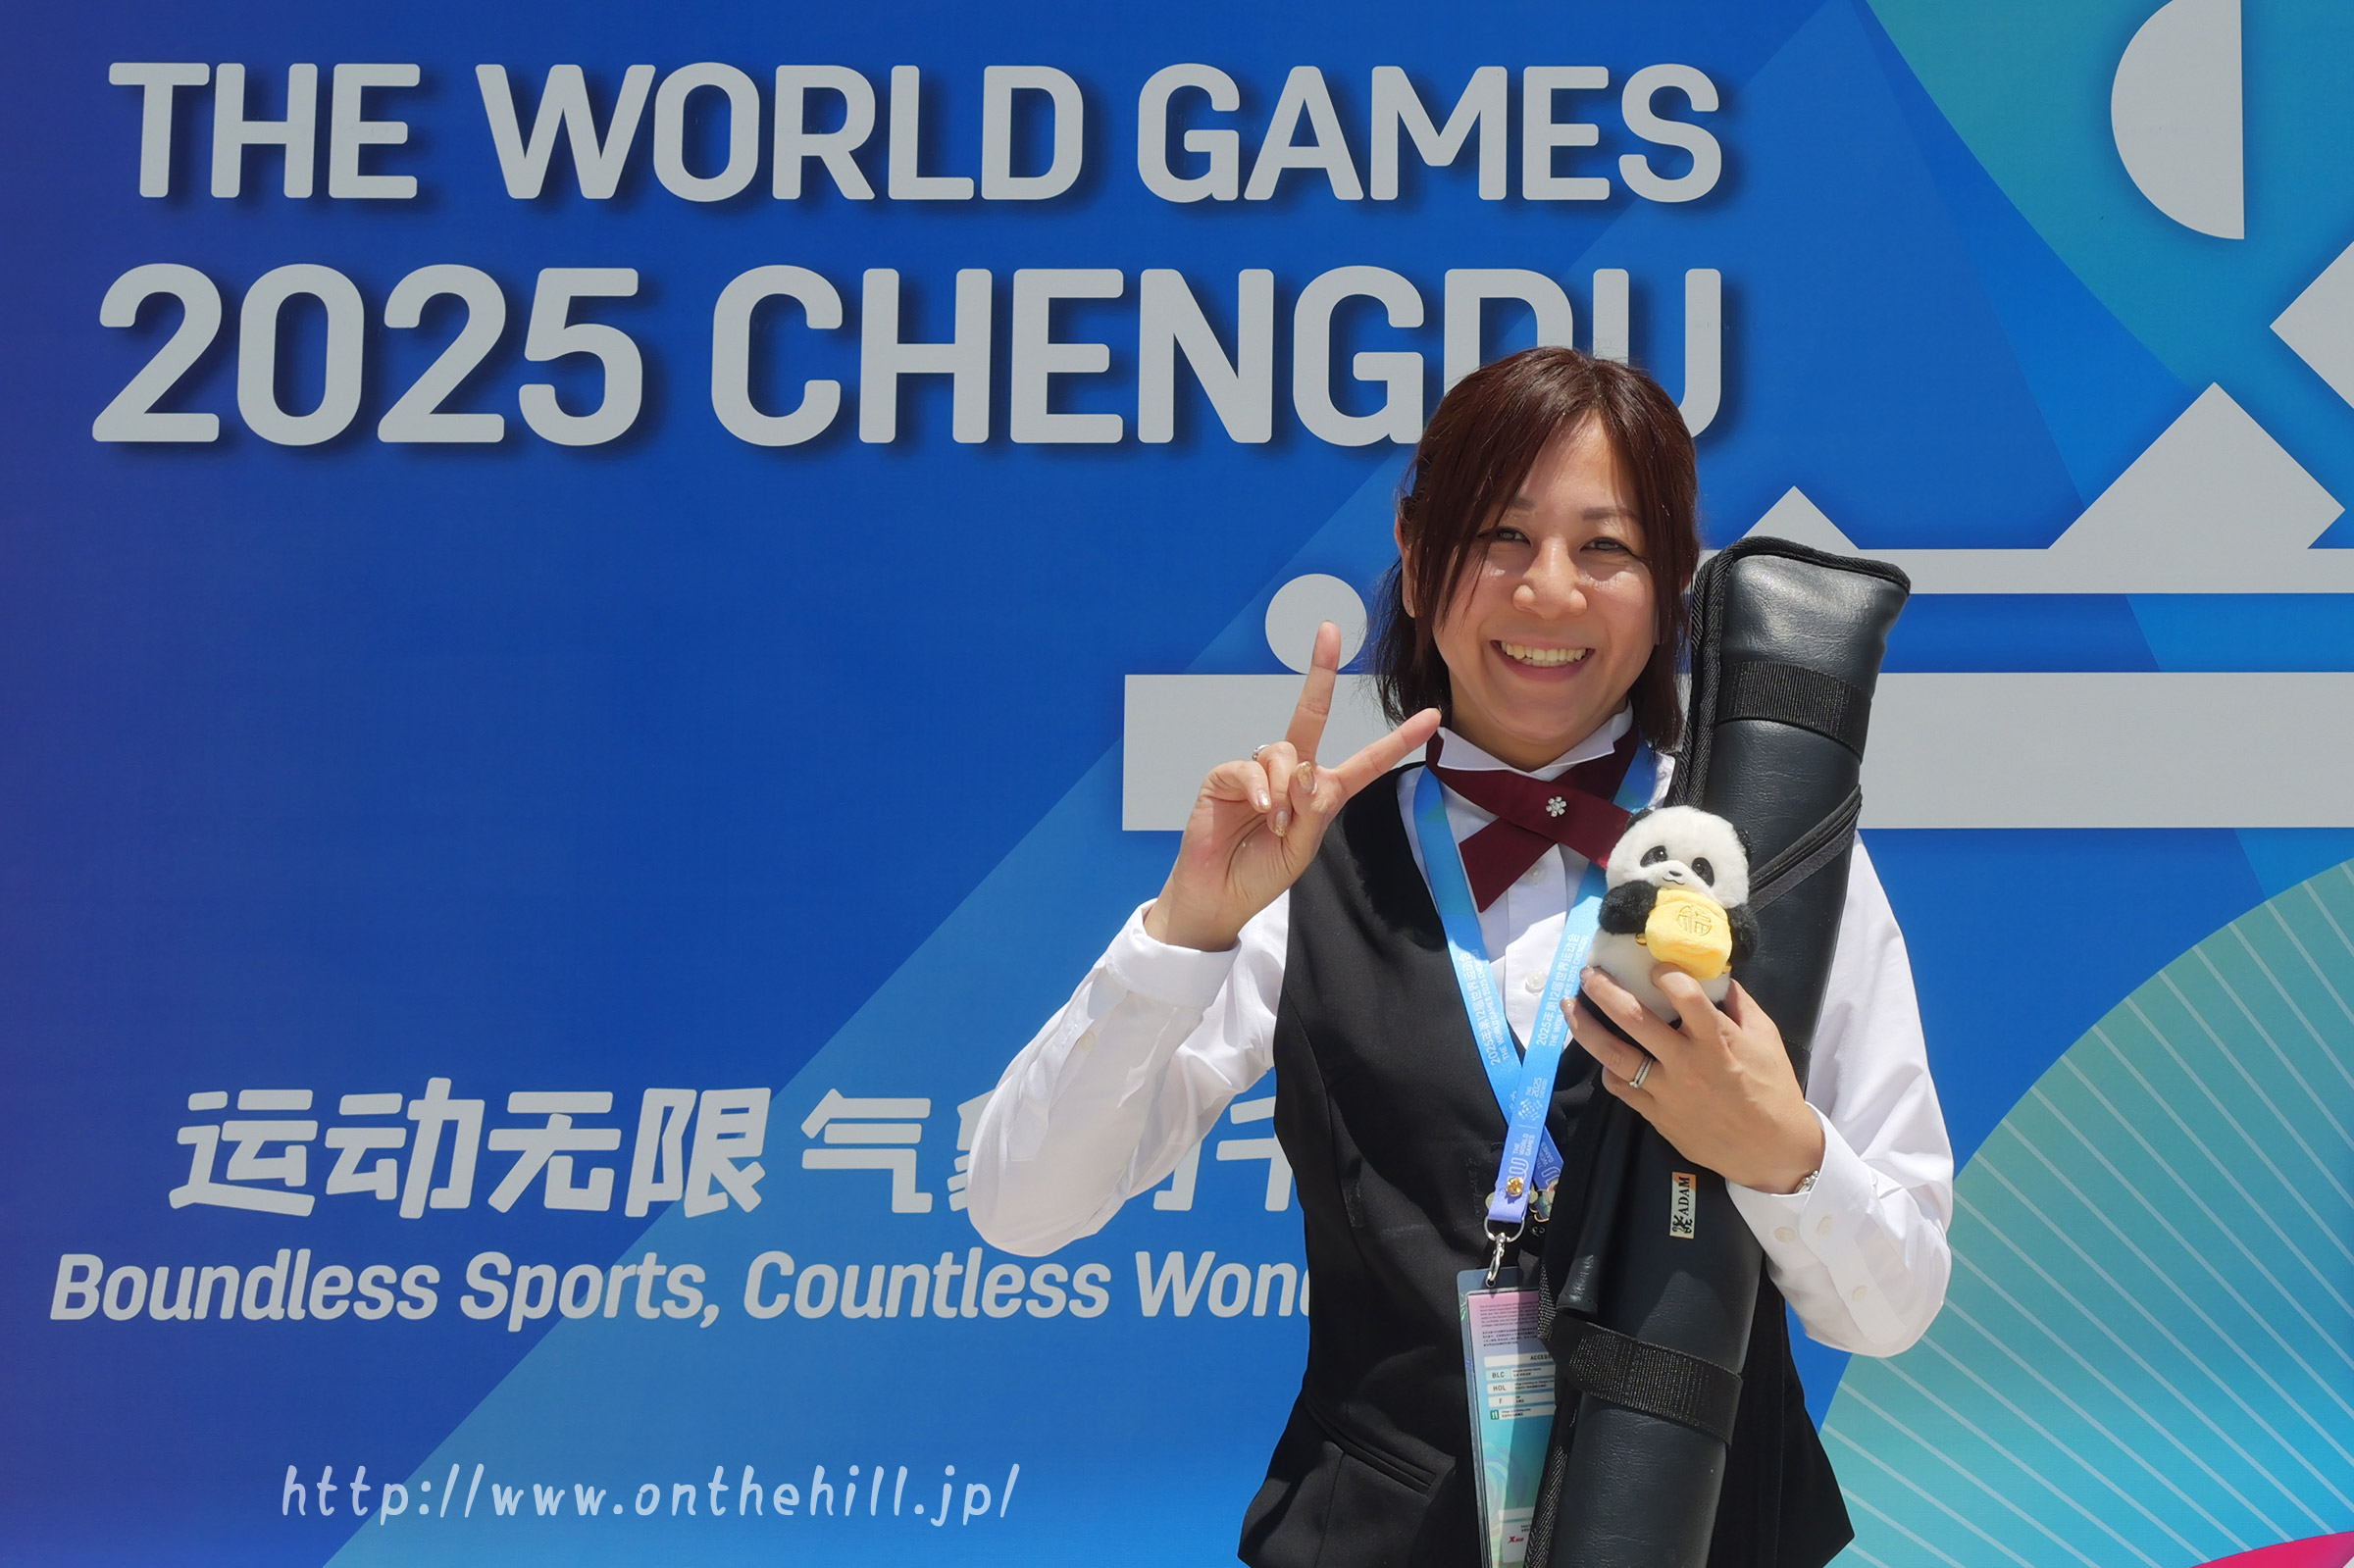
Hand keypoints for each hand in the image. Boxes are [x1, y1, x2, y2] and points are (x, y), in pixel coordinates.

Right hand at [1144, 622, 1441, 951]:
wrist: (1219, 896)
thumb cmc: (1262, 872)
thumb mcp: (1302, 848)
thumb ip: (1313, 810)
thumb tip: (1305, 770)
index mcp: (1321, 793)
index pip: (1366, 762)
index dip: (1398, 740)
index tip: (1431, 715)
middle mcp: (1290, 773)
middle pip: (1310, 715)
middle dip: (1320, 673)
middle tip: (1328, 631)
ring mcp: (1258, 772)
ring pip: (1283, 752)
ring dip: (1285, 789)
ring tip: (1277, 824)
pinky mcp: (1227, 778)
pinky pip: (1250, 768)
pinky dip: (1261, 790)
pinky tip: (1262, 812)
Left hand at [1567, 965, 1825, 1193]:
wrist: (1771, 1150)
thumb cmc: (1771, 1088)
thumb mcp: (1766, 1038)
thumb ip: (1739, 1004)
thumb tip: (1715, 973)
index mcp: (1717, 1040)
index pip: (1686, 997)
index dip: (1666, 974)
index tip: (1655, 966)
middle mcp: (1686, 1063)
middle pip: (1634, 1019)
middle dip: (1605, 991)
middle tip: (1588, 974)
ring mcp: (1667, 1091)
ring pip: (1614, 1055)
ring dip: (1585, 1028)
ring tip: (1568, 1007)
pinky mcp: (1656, 1115)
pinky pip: (1620, 1087)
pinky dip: (1607, 1069)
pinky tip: (1601, 1055)